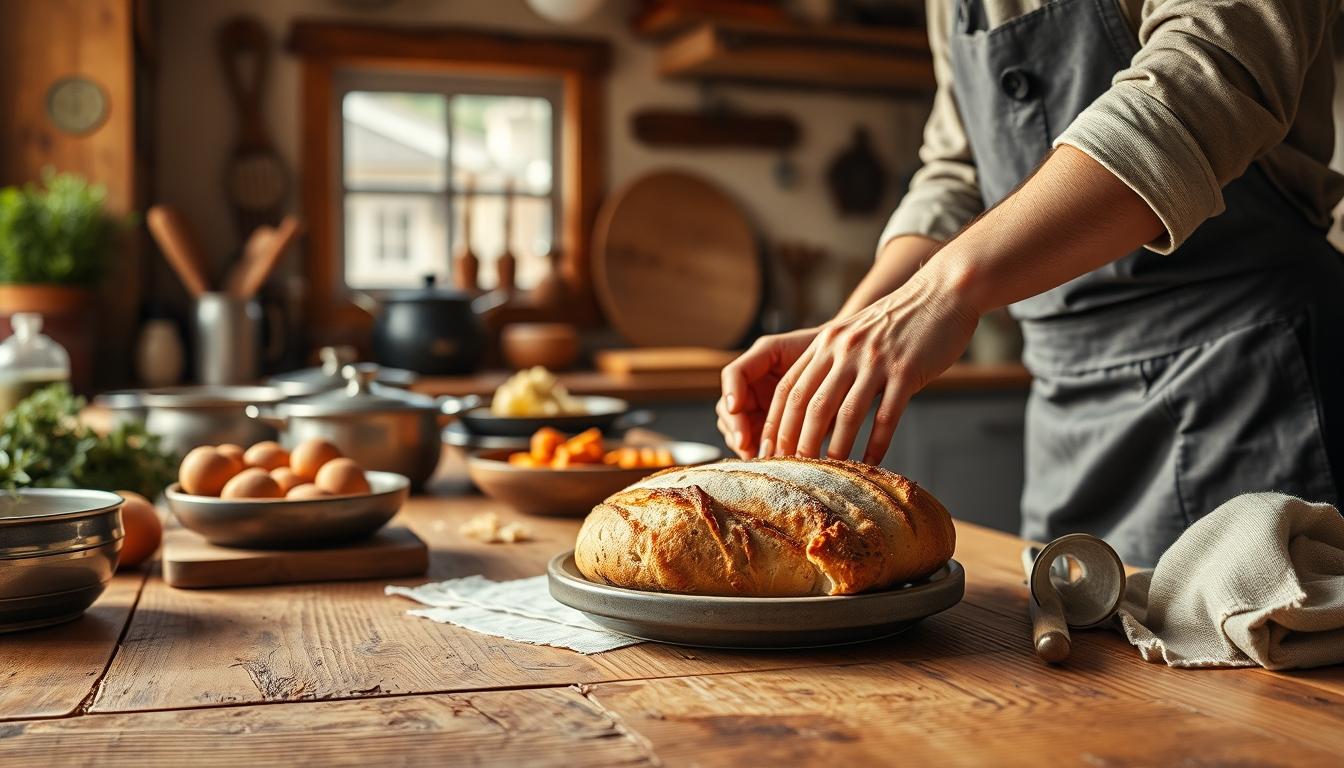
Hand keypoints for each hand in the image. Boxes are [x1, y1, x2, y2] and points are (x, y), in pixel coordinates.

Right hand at [716, 328, 819, 457]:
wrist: (848, 373)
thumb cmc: (832, 360)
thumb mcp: (814, 357)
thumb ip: (794, 371)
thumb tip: (774, 398)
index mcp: (760, 362)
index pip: (734, 374)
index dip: (731, 391)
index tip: (736, 408)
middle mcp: (753, 387)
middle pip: (728, 407)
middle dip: (735, 426)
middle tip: (746, 444)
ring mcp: (758, 410)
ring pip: (736, 429)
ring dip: (743, 443)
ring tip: (758, 455)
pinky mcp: (767, 430)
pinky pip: (753, 444)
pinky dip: (756, 453)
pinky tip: (767, 461)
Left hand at [761, 272, 979, 463]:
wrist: (943, 292)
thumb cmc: (898, 320)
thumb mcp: (853, 333)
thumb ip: (831, 361)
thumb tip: (811, 407)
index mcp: (826, 343)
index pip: (788, 388)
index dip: (775, 423)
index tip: (769, 450)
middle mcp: (844, 351)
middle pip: (809, 404)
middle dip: (796, 443)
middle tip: (793, 471)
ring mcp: (875, 361)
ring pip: (845, 414)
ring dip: (834, 449)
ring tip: (829, 473)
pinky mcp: (905, 371)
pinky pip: (886, 416)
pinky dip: (876, 444)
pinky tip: (871, 463)